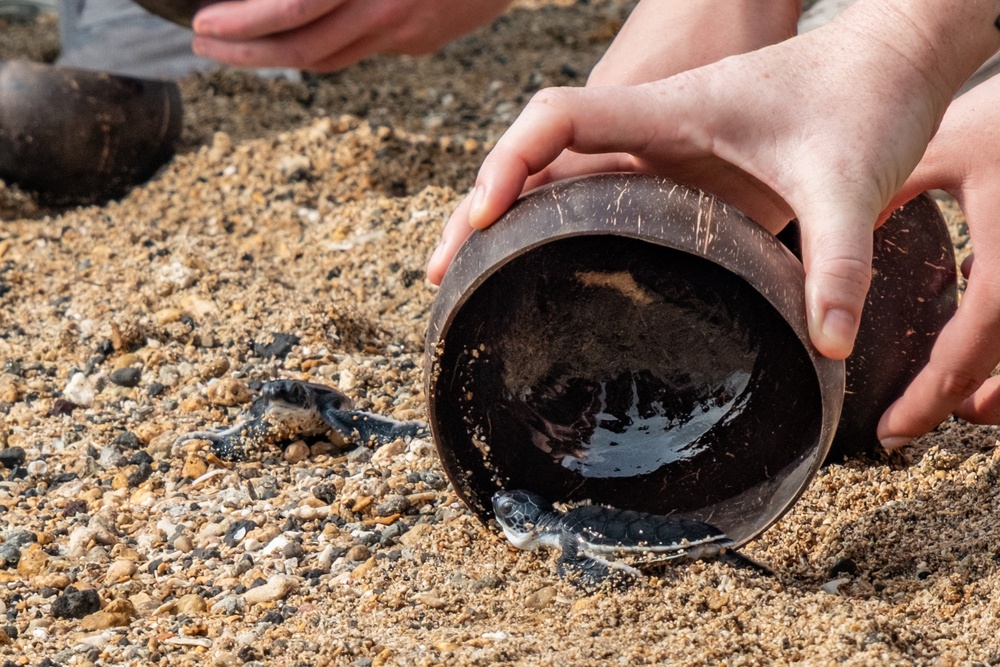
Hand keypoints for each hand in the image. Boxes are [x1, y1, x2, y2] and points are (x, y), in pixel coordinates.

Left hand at [191, 0, 512, 70]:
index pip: (293, 10)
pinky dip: (320, 49)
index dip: (243, 23)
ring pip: (330, 59)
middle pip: (304, 49)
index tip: (205, 27)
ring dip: (277, 58)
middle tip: (207, 48)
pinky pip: (360, 51)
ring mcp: (409, 31)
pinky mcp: (422, 40)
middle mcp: (389, 10)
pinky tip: (297, 39)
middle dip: (247, 54)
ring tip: (238, 50)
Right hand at [429, 0, 998, 362]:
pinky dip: (559, 234)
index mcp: (666, 114)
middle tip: (442, 276)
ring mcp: (659, 157)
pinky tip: (552, 281)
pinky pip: (599, 201)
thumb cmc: (860, 100)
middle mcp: (648, 133)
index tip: (478, 221)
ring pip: (560, 182)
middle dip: (481, 209)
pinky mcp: (678, 180)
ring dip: (511, 226)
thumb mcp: (849, 179)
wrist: (884, 65)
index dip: (506, 163)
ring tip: (472, 289)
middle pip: (535, 158)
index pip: (556, 119)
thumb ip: (838, 259)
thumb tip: (826, 346)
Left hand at [877, 74, 999, 447]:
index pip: (971, 352)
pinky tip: (981, 345)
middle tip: (910, 426)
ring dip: (999, 386)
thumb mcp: (934, 155)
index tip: (891, 432)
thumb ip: (882, 207)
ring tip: (958, 405)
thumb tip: (824, 253)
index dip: (929, 399)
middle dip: (965, 405)